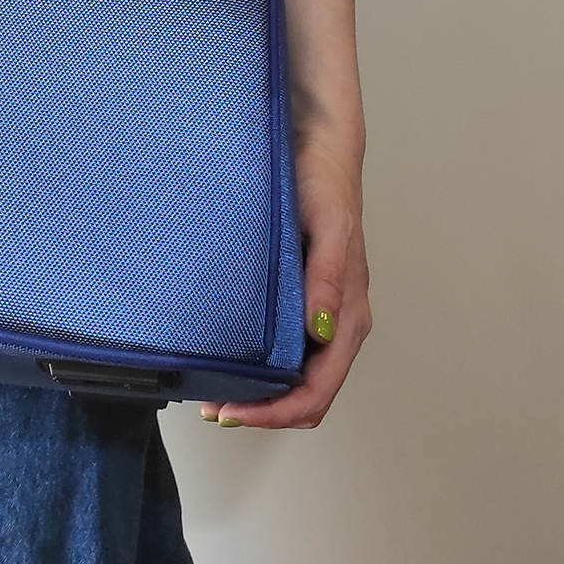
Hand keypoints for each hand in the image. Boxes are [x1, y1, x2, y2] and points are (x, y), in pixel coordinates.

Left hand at [200, 133, 370, 429]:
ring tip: (215, 393)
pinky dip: (261, 370)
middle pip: (307, 396)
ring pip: (296, 379)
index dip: (277, 412)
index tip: (233, 413)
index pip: (318, 391)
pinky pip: (286, 352)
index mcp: (349, 318)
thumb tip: (320, 332)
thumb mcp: (329, 228)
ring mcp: (320, 317)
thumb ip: (326, 280)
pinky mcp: (302, 302)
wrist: (318, 150)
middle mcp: (337, 325)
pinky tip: (229, 359)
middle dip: (264, 412)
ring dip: (261, 396)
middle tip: (214, 408)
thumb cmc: (325, 186)